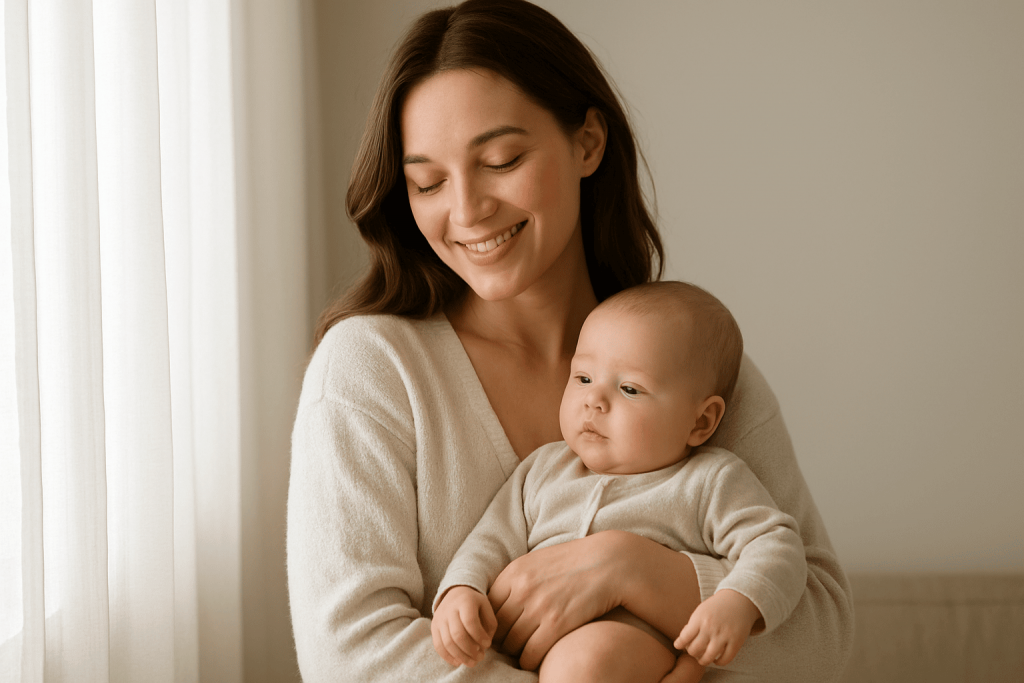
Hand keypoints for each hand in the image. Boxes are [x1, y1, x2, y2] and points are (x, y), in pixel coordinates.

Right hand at [431, 586, 496, 667]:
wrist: (456, 593)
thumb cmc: (475, 604)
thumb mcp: (486, 608)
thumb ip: (489, 626)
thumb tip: (483, 646)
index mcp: (465, 601)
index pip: (470, 622)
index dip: (480, 636)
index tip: (488, 644)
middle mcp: (450, 609)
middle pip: (458, 634)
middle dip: (471, 650)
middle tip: (480, 657)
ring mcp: (440, 618)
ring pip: (447, 643)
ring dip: (461, 656)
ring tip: (472, 662)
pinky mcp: (433, 627)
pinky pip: (438, 646)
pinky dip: (448, 657)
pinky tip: (459, 662)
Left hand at [486, 531, 625, 670]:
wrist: (609, 563)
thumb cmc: (573, 563)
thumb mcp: (537, 562)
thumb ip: (516, 580)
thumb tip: (496, 606)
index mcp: (514, 572)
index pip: (488, 608)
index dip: (492, 623)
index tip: (501, 630)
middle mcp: (522, 590)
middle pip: (498, 628)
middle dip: (502, 640)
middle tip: (510, 646)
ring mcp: (539, 608)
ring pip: (512, 644)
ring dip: (516, 652)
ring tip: (523, 652)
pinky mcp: (557, 625)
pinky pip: (530, 654)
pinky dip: (529, 661)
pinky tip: (534, 659)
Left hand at [673, 589, 760, 666]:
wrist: (738, 599)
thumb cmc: (717, 607)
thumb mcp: (701, 610)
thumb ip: (693, 625)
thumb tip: (683, 642)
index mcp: (700, 618)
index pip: (684, 637)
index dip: (679, 644)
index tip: (678, 646)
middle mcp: (710, 627)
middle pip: (694, 649)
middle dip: (691, 653)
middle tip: (693, 652)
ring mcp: (724, 635)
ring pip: (708, 657)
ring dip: (703, 661)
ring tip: (702, 659)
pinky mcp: (736, 641)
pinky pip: (725, 659)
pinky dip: (719, 662)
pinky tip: (716, 660)